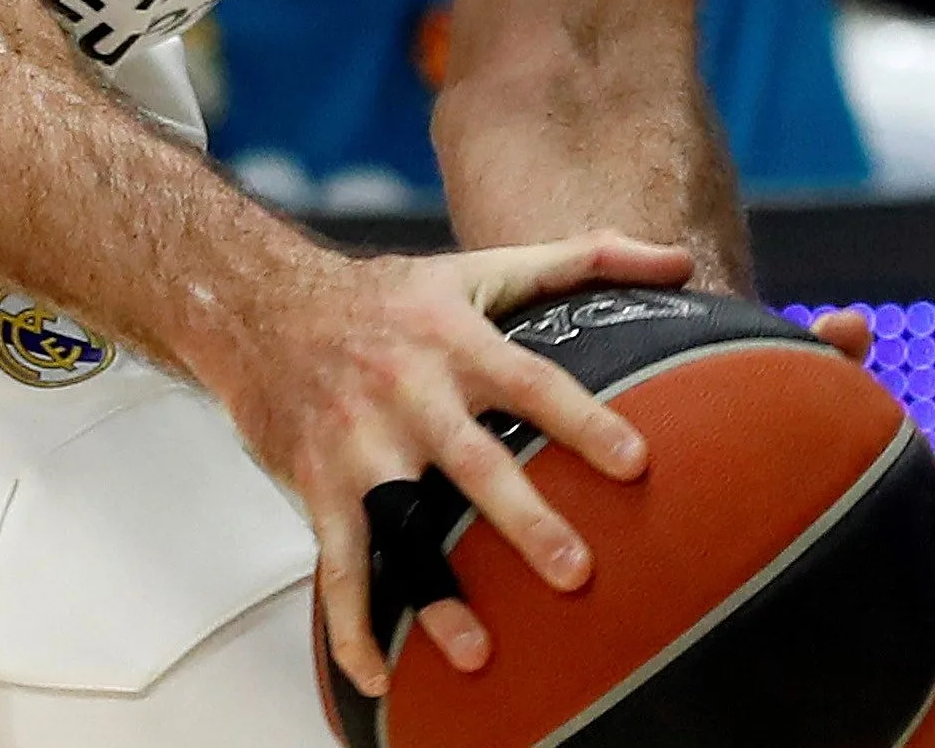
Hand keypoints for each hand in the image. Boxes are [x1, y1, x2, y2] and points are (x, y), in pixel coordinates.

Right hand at [191, 230, 692, 699]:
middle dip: (521, 519)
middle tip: (575, 572)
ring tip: (479, 650)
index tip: (634, 462)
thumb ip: (582, 261)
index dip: (581, 420)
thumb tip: (678, 261)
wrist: (256, 303)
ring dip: (434, 589)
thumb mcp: (478, 266)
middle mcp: (407, 392)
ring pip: (399, 522)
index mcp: (454, 341)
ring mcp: (358, 443)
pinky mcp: (316, 483)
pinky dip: (351, 621)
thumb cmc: (383, 296)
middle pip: (471, 461)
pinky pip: (336, 560)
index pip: (529, 382)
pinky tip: (378, 673)